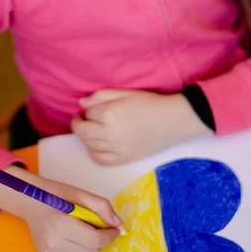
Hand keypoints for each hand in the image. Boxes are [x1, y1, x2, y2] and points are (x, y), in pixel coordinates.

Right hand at [0, 166, 120, 251]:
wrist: (28, 200)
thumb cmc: (54, 193)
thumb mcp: (79, 193)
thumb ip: (101, 206)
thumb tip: (117, 223)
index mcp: (60, 225)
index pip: (94, 239)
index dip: (109, 235)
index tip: (115, 228)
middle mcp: (53, 243)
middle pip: (91, 251)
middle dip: (101, 239)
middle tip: (100, 224)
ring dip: (91, 245)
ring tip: (85, 227)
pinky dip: (81, 248)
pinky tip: (75, 233)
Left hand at [72, 89, 211, 164]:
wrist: (172, 120)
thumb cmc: (149, 103)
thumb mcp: (125, 92)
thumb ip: (101, 96)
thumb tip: (81, 104)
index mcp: (110, 113)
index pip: (87, 113)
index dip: (88, 110)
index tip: (92, 108)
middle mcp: (110, 133)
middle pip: (82, 132)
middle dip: (78, 124)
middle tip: (82, 119)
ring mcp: (116, 148)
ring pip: (89, 145)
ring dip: (86, 137)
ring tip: (93, 130)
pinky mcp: (124, 159)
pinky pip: (100, 159)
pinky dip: (93, 152)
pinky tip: (97, 145)